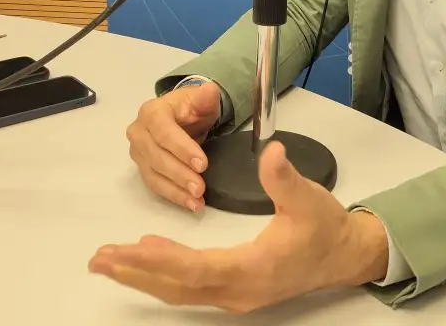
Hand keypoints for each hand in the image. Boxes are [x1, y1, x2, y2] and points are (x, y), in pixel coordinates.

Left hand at [90, 141, 389, 312]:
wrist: (345, 255)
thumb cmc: (326, 227)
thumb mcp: (308, 198)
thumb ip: (284, 178)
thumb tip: (270, 151)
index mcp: (253, 268)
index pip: (196, 268)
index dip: (160, 259)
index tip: (128, 246)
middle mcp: (239, 290)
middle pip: (178, 286)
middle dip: (136, 272)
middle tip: (99, 259)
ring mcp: (236, 295)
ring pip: (180, 291)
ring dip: (143, 276)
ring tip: (108, 262)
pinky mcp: (236, 290)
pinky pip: (190, 288)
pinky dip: (163, 276)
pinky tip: (146, 261)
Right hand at [126, 83, 220, 211]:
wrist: (180, 116)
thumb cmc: (190, 107)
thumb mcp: (200, 99)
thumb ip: (205, 97)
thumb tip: (209, 90)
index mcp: (151, 112)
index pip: (164, 132)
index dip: (182, 149)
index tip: (202, 164)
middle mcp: (138, 132)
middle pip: (157, 156)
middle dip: (179, 174)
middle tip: (200, 188)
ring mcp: (138, 152)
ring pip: (154, 174)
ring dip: (176, 190)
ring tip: (197, 201)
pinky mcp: (142, 168)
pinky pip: (155, 185)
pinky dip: (173, 196)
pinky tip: (190, 205)